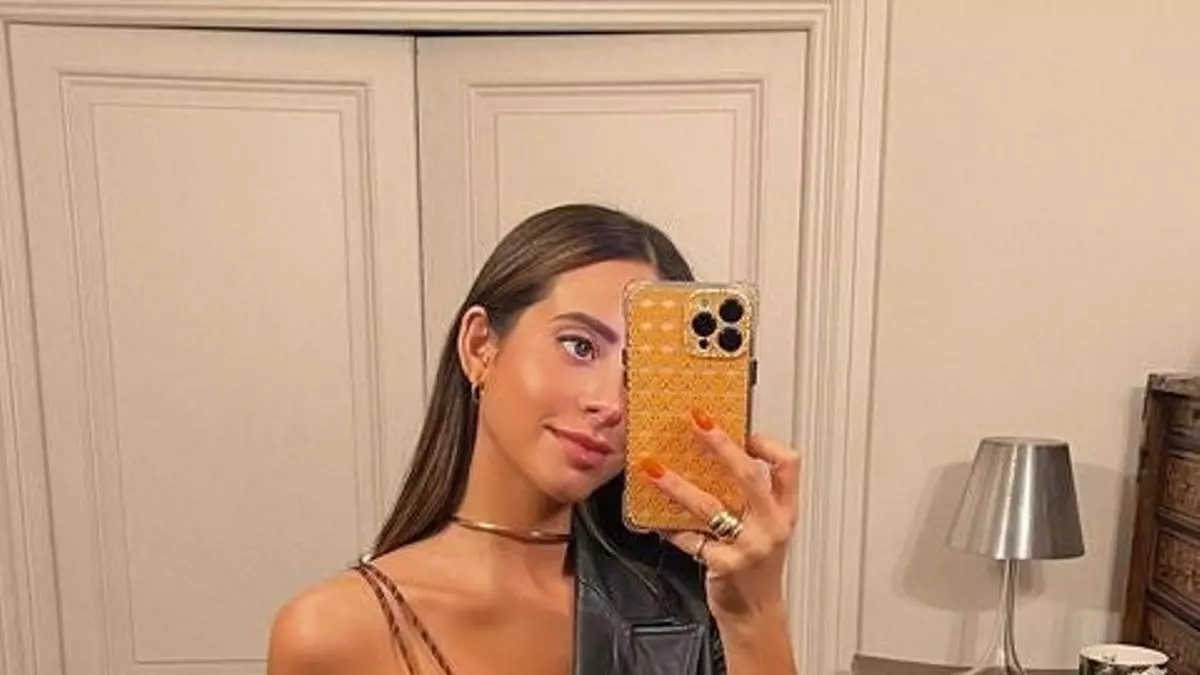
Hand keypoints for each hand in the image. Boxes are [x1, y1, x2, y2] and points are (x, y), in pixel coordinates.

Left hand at [638, 409, 801, 623]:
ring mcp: (749, 547)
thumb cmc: (755, 568)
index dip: (767, 444)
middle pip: (747, 476)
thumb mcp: (764, 528)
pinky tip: (653, 520)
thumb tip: (717, 457)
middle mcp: (770, 526)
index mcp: (783, 511)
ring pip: (709, 506)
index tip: (744, 432)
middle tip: (695, 422)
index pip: (788, 466)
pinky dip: (668, 527)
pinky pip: (689, 539)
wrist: (755, 614)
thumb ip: (750, 498)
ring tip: (652, 468)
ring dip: (677, 484)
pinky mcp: (725, 565)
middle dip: (719, 444)